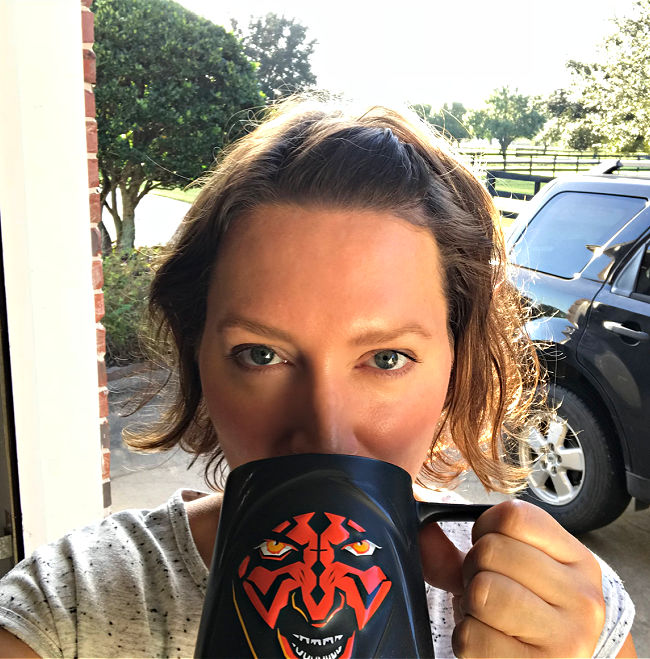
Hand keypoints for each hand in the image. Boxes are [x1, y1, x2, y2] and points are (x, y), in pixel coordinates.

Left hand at [420, 499, 605, 657]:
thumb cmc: (524, 616)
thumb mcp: (506, 572)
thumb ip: (460, 548)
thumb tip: (421, 530)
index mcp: (578, 561)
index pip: (514, 515)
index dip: (484, 528)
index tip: (491, 551)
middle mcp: (584, 598)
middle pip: (491, 550)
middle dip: (473, 569)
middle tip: (488, 592)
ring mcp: (568, 639)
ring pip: (482, 591)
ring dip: (470, 605)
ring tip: (489, 617)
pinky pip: (472, 637)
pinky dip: (467, 641)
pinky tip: (490, 646)